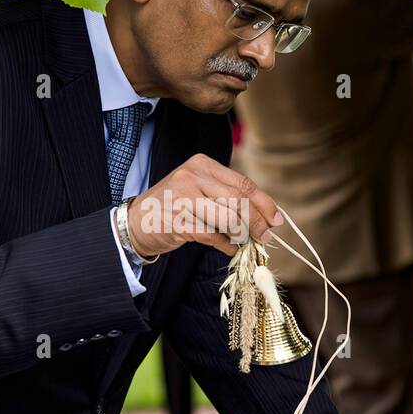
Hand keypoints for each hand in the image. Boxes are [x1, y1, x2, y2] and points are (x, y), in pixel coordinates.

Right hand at [127, 153, 283, 257]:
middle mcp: (191, 177)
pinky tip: (228, 248)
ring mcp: (183, 199)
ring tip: (242, 242)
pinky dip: (226, 246)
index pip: (242, 183)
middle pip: (239, 201)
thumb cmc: (174, 205)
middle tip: (266, 237)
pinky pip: (213, 237)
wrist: (136, 221)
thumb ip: (228, 196)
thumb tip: (266, 216)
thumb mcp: (199, 189)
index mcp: (201, 165)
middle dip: (258, 222)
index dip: (264, 203)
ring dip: (241, 235)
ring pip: (228, 219)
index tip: (276, 219)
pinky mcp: (178, 222)